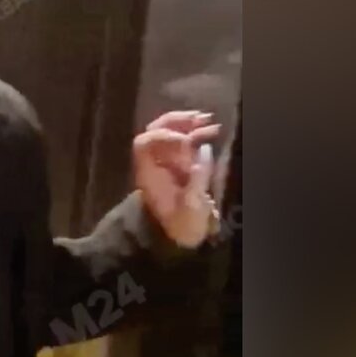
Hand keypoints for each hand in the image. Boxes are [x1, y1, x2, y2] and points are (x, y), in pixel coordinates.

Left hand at [132, 110, 221, 247]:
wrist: (184, 237)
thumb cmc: (182, 226)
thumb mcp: (190, 208)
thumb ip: (197, 180)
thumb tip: (204, 152)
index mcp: (148, 174)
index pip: (144, 143)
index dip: (162, 136)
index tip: (185, 140)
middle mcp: (154, 163)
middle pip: (155, 131)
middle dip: (175, 121)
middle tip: (197, 119)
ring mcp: (168, 161)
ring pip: (170, 132)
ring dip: (187, 123)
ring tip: (207, 120)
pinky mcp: (182, 162)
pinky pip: (185, 140)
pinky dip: (196, 131)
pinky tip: (211, 129)